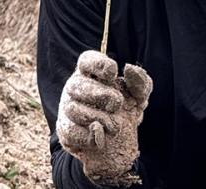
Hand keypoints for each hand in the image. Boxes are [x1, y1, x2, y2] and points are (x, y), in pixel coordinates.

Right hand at [57, 50, 152, 184]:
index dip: (97, 64)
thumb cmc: (125, 112)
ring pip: (73, 109)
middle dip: (99, 94)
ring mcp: (67, 109)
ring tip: (115, 127)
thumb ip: (140, 82)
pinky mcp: (65, 130)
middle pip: (76, 84)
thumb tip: (129, 68)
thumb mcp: (139, 97)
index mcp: (92, 74)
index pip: (86, 61)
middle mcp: (75, 88)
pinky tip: (101, 138)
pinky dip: (88, 136)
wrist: (119, 144)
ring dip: (98, 118)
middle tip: (117, 103)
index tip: (113, 74)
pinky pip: (70, 131)